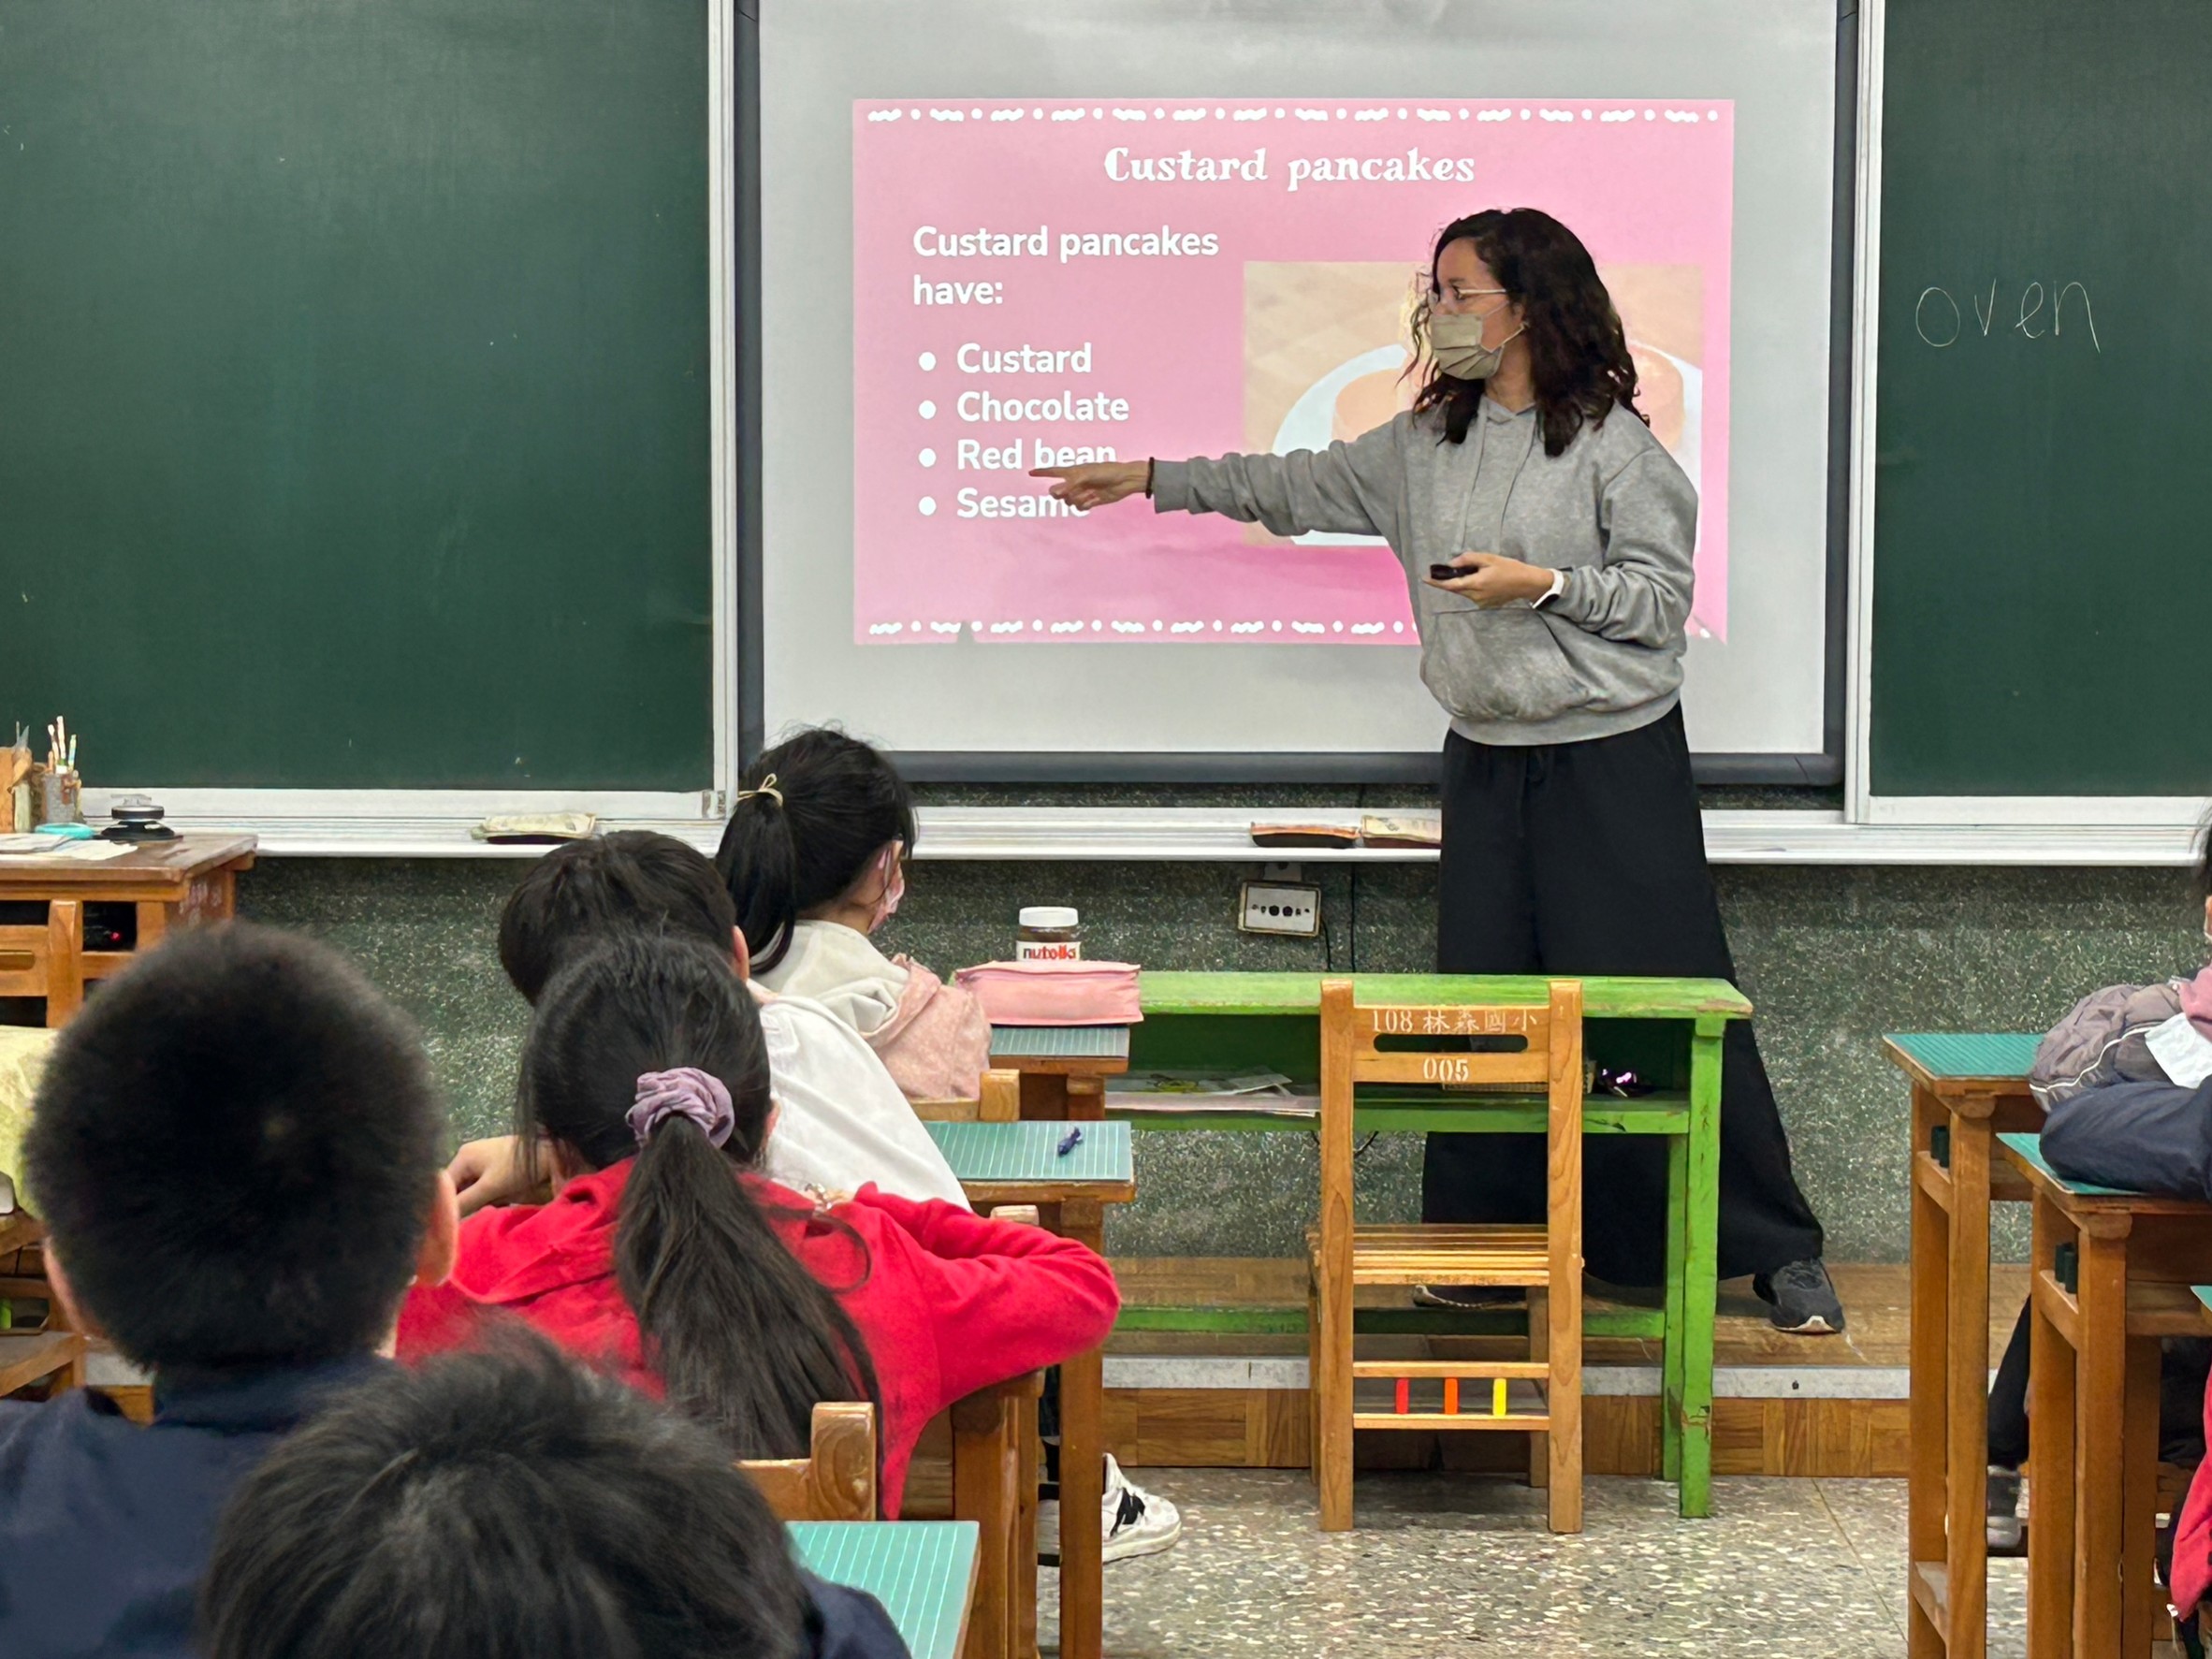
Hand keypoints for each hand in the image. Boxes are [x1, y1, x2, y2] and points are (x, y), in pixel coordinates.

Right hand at [447, 1135, 551, 1216]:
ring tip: (491, 1208)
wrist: (551, 1154)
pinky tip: (501, 1203)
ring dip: (478, 1204)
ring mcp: (483, 1166)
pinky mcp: (496, 1174)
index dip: (446, 1206)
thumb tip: (444, 1219)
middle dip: (464, 1206)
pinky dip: (490, 1200)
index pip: (443, 1187)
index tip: (450, 1225)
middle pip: (456, 1190)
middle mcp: (469, 1159)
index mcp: (463, 1157)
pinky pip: (484, 1192)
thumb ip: (465, 1203)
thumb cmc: (518, 1167)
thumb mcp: (490, 1187)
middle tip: (473, 1219)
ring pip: (471, 1193)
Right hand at [1030, 460, 1150, 509]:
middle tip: (1071, 491)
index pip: (1053, 471)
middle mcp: (1075, 482)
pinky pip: (1080, 507)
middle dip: (1062, 493)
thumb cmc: (1106, 472)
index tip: (1030, 472)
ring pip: (1069, 502)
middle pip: (1057, 492)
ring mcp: (1082, 492)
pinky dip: (1085, 505)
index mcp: (1073, 471)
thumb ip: (1069, 485)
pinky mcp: (1090, 501)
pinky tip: (1095, 499)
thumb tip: (1054, 493)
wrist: (1124, 481)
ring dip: (1077, 499)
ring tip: (1090, 493)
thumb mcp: (1085, 476)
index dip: (1042, 472)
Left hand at [1425, 553, 1554, 608]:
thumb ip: (1468, 559)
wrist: (1527, 583)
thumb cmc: (1510, 568)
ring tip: (1476, 572)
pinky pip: (1473, 595)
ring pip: (1465, 592)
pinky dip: (1472, 588)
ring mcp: (1481, 603)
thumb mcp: (1489, 559)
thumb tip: (1452, 563)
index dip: (1436, 582)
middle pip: (1456, 589)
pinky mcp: (1486, 605)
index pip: (1451, 584)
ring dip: (1463, 583)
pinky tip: (1484, 580)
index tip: (1424, 578)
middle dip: (1450, 580)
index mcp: (1476, 584)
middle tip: (1446, 570)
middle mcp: (1476, 596)